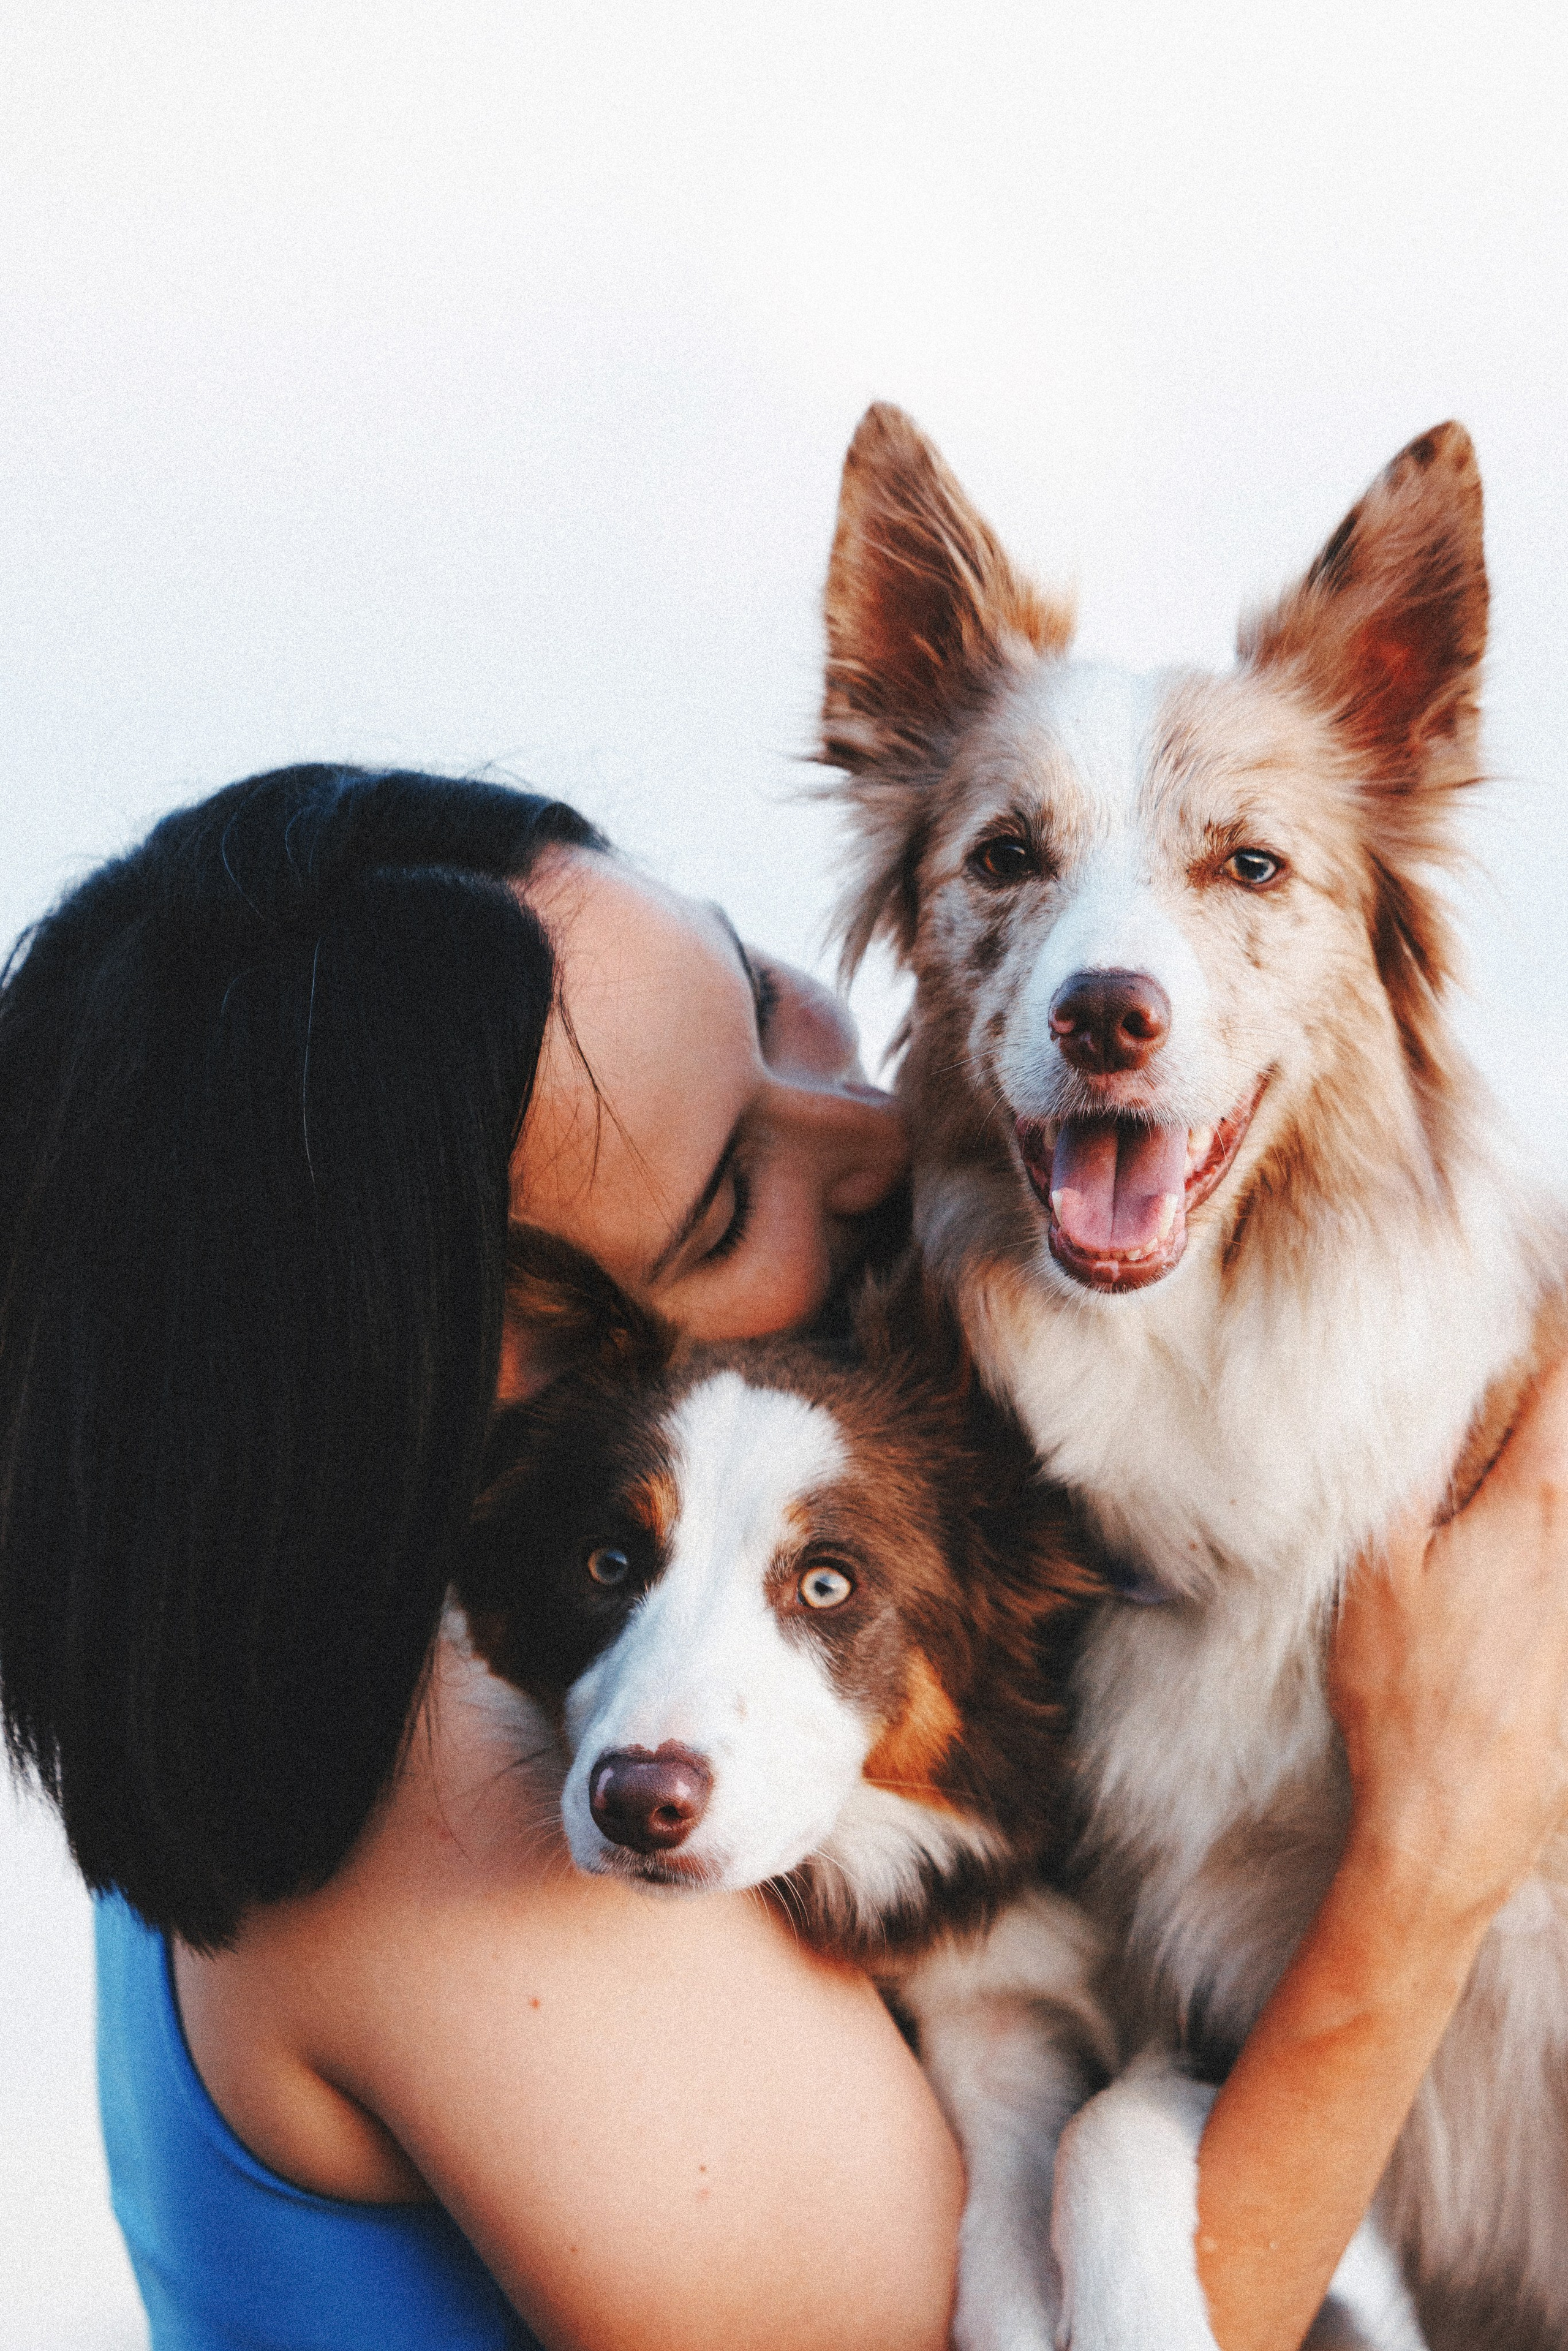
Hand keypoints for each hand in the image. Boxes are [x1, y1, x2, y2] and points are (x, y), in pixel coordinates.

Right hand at [1330, 1353, 1567, 1928]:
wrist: (1450, 1819)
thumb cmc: (1402, 1693)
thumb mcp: (1378, 1570)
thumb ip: (1412, 1473)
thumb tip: (1437, 1399)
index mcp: (1530, 1513)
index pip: (1564, 1396)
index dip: (1559, 1339)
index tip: (1550, 1299)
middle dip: (1562, 1397)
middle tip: (1547, 1357)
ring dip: (1552, 1466)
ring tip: (1529, 1449)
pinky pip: (1566, 1571)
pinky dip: (1549, 1528)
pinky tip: (1519, 1543)